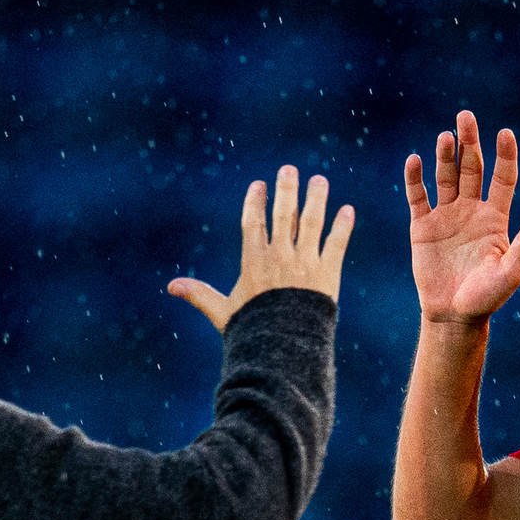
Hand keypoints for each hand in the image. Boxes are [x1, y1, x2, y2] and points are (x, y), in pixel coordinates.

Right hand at [167, 165, 355, 330]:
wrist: (284, 349)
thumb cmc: (252, 331)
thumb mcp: (223, 311)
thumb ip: (200, 295)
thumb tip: (171, 287)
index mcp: (254, 261)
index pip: (253, 221)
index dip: (256, 200)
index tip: (259, 185)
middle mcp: (280, 257)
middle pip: (284, 214)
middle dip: (286, 189)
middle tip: (289, 170)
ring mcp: (305, 263)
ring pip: (312, 222)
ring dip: (316, 198)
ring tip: (319, 180)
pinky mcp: (328, 274)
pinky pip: (336, 244)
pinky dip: (342, 226)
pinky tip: (348, 210)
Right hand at [405, 110, 519, 324]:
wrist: (453, 315)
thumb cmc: (487, 297)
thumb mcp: (511, 272)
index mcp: (495, 218)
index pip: (502, 178)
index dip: (504, 155)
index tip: (504, 133)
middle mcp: (471, 211)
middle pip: (471, 168)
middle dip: (469, 143)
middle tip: (465, 117)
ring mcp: (446, 217)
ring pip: (445, 177)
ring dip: (444, 156)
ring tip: (445, 136)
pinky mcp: (423, 227)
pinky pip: (418, 197)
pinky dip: (415, 179)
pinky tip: (414, 160)